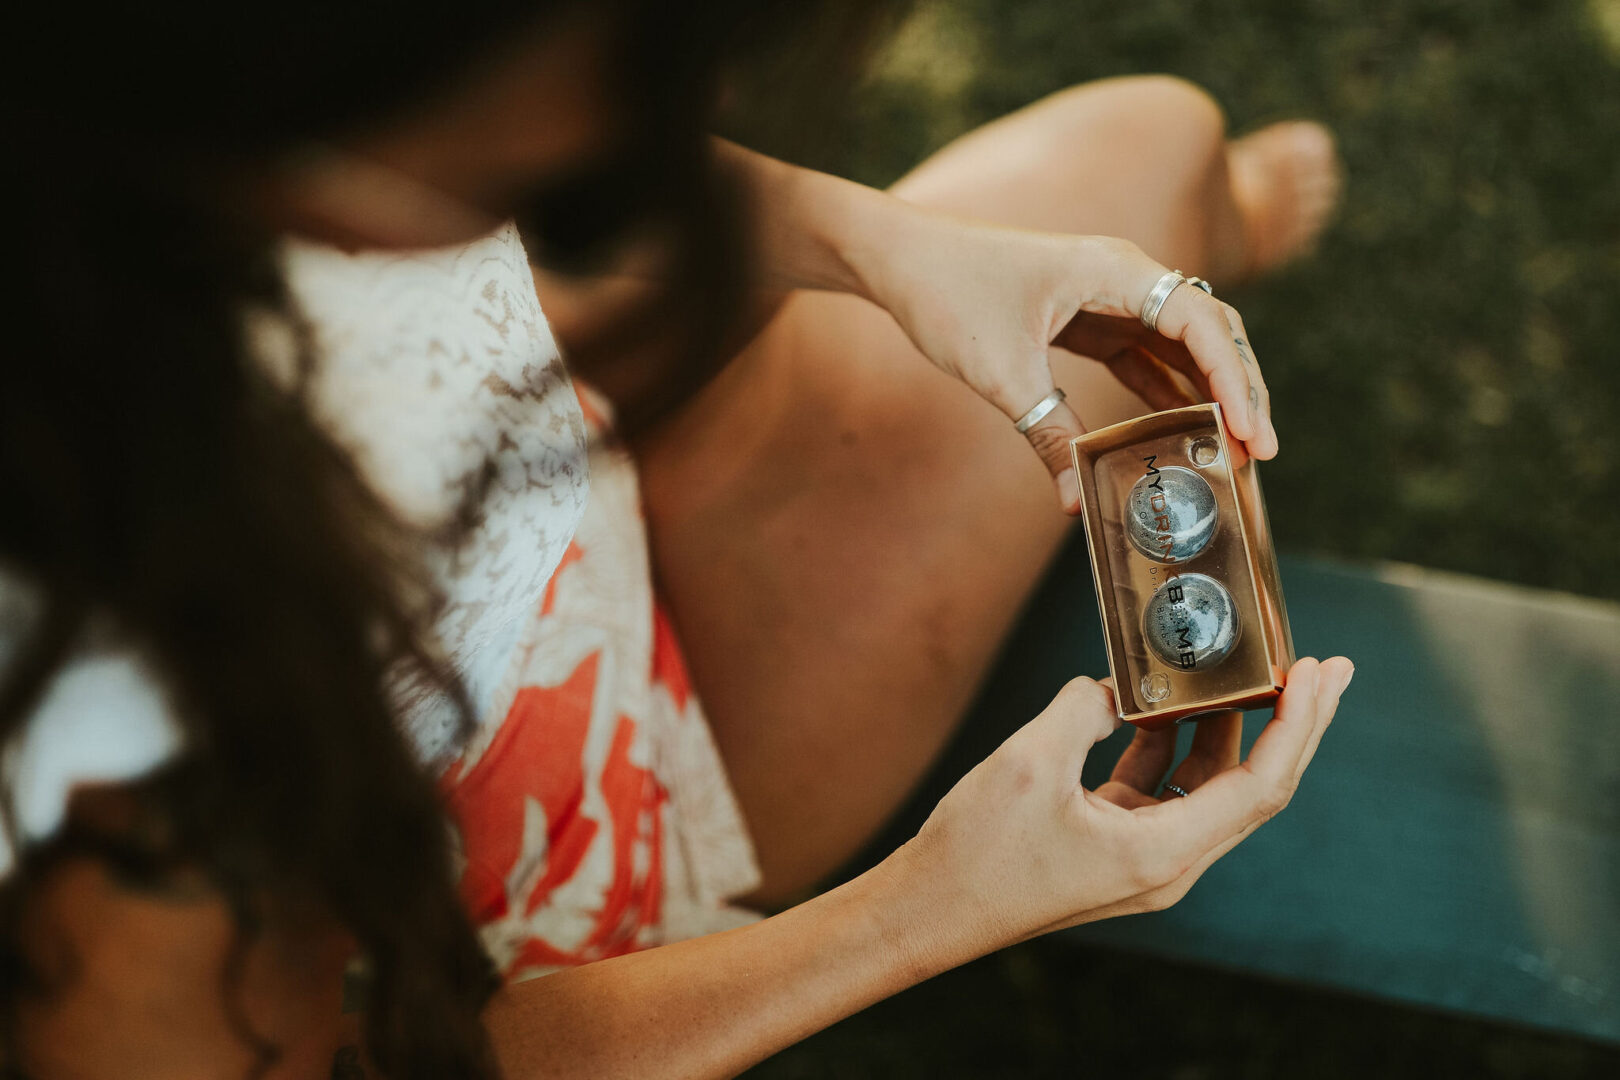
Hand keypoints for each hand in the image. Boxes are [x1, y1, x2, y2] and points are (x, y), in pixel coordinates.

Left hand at [856, 208, 1278, 512]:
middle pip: (1210, 331)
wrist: (899, 258)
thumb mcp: (1000, 370)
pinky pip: (1146, 357)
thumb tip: (1075, 502)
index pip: (1202, 322)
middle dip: (1241, 390)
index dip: (1234, 380)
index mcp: (1116, 269)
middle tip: (1259, 454)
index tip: (1249, 432)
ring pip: (1184, 346)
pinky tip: (1185, 433)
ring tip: (1233, 453)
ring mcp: (1111, 296)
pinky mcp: (1090, 318)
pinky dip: (1169, 393)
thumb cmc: (947, 291)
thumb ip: (1046, 433)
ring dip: (1210, 395)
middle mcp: (1125, 276)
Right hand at [896, 656, 1351, 961]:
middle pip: (1255, 787)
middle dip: (1293, 724)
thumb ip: (1084, 710)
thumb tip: (1112, 688)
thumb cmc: (977, 852)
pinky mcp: (1116, 846)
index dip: (1297, 725)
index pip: (1261, 784)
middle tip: (1326, 668)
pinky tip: (1164, 702)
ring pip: (1209, 785)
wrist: (930, 911)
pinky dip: (1172, 742)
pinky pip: (1163, 789)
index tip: (1315, 673)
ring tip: (1255, 675)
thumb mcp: (1030, 761)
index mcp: (1163, 852)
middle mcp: (1169, 863)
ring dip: (1231, 729)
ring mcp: (1144, 858)